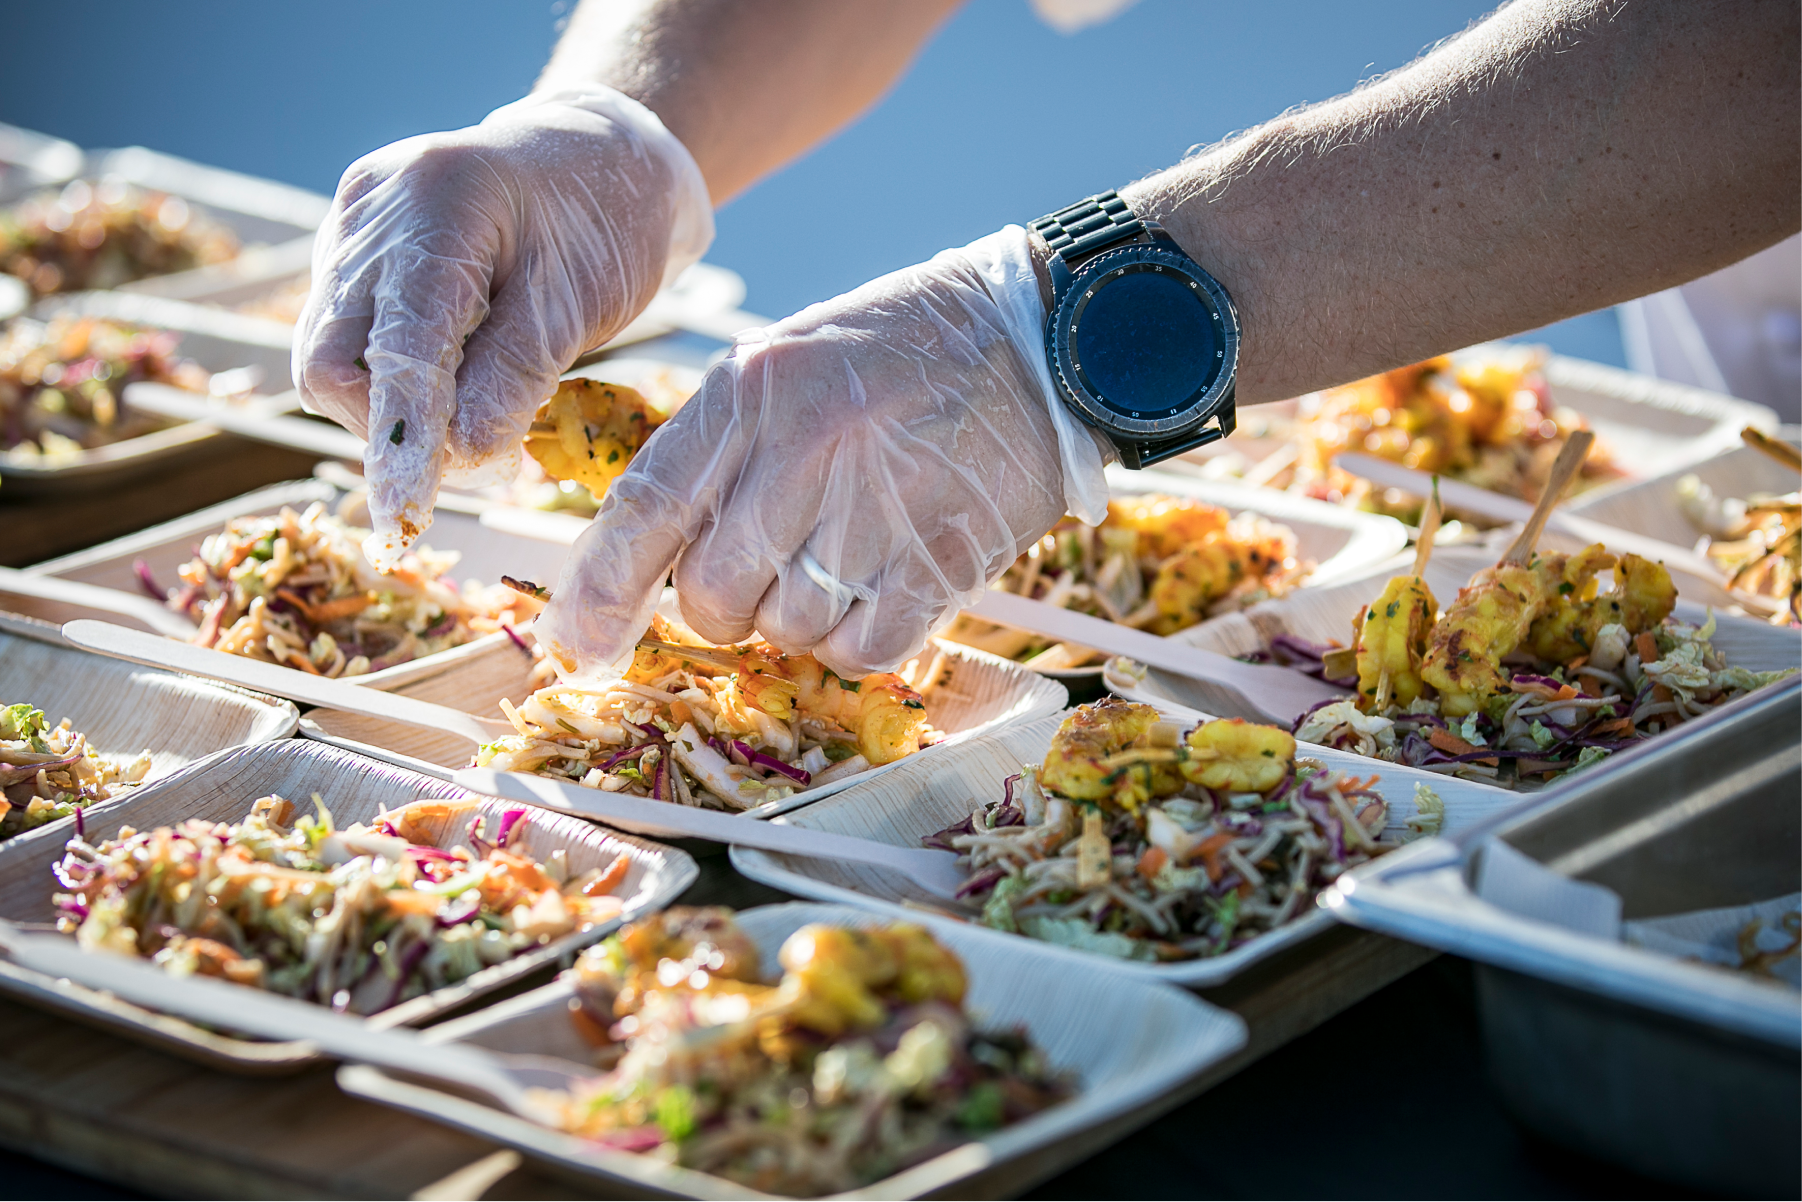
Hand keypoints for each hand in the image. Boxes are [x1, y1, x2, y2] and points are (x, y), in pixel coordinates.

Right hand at [293, 86, 711, 566]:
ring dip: (391, 410)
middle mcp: (369, 214)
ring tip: (475, 410)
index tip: (409, 510)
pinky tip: (454, 377)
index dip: (401, 438)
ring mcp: (349, 230)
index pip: (395, 346)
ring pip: (330, 358)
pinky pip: (347, 338)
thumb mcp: (578, 304)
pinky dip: (394, 380)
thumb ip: (515, 377)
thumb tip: (460, 457)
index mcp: (434, 205)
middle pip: (330, 360)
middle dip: (388, 428)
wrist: (599, 159)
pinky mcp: (350, 252)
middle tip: (470, 459)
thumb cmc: (605, 223)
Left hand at [535, 226, 1110, 680]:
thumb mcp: (792, 360)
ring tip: (843, 560)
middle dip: (722, 607)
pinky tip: (882, 590)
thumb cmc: (908, 350)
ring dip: (799, 619)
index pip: (646, 508)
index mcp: (752, 390)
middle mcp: (804, 449)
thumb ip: (721, 446)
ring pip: (786, 627)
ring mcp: (877, 507)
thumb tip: (653, 552)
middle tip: (761, 578)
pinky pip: (862, 649)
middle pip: (711, 590)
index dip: (601, 588)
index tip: (582, 641)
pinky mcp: (942, 559)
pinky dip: (858, 640)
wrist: (1047, 338)